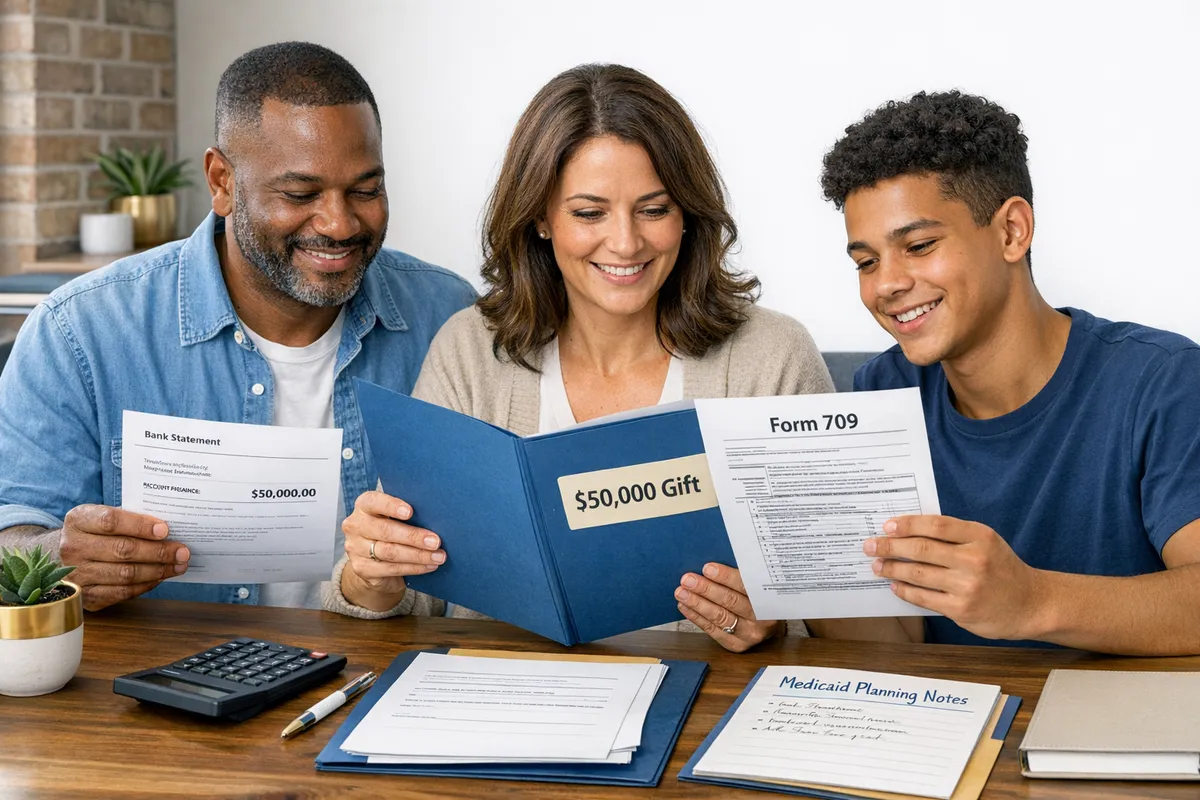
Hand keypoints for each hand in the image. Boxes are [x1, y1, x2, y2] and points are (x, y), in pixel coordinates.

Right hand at [58, 504, 188, 610]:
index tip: (165, 529)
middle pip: (123, 550)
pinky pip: (122, 593)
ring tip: (178, 566)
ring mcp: (77, 575)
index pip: (111, 521)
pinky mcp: (85, 596)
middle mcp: (73, 547)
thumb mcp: (101, 517)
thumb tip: (166, 530)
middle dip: (159, 552)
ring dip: (158, 571)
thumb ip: (129, 519)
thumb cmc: (93, 533)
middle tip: (182, 552)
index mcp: (78, 521)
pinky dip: (146, 585)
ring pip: (125, 574)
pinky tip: (161, 577)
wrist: (61, 559)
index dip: (140, 526)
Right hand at [341, 490, 444, 611]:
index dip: (391, 506)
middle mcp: (355, 525)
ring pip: (390, 552)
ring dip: (418, 555)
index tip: (410, 512)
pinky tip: (429, 566)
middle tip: (436, 541)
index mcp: (364, 505)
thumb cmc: (391, 529)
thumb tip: (435, 517)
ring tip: (438, 557)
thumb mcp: (394, 517)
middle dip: (413, 536)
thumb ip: (406, 513)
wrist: (372, 560)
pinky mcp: (361, 568)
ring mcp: (355, 548)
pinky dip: (413, 568)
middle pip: (385, 530)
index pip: (373, 501)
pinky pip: (391, 569)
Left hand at [675, 563, 784, 652]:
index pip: (746, 586)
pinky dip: (696, 617)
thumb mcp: (758, 584)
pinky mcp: (736, 645)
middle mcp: (762, 619)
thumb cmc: (759, 598)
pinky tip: (685, 606)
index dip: (725, 577)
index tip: (707, 568)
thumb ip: (742, 575)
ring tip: (681, 592)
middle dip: (706, 589)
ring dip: (697, 603)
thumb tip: (712, 563)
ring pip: (720, 617)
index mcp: (770, 599)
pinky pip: (713, 630)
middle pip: (730, 602)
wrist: (770, 624)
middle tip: (688, 580)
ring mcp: (749, 634)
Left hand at [865, 515, 1045, 640]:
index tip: (887, 525)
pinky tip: (895, 585)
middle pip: (922, 549)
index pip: (936, 526)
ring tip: (877, 566)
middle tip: (871, 545)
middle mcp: (974, 559)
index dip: (908, 524)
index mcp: (980, 536)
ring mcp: (968, 586)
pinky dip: (905, 591)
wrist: (1031, 604)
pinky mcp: (962, 609)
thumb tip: (909, 531)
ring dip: (892, 569)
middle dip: (890, 546)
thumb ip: (954, 535)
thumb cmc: (1002, 569)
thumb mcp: (986, 542)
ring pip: (919, 574)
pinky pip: (924, 598)